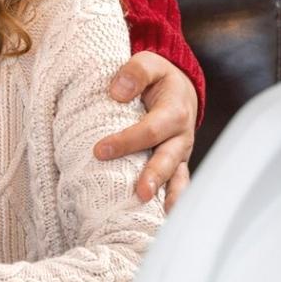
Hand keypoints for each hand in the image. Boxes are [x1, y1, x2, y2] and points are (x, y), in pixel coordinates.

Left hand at [96, 51, 198, 211]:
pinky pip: (179, 184)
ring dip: (167, 194)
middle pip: (168, 158)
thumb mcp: (149, 62)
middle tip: (140, 192)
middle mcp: (181, 136)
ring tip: (158, 213)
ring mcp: (180, 153)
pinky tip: (166, 219)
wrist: (179, 88)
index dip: (126, 141)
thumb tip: (117, 92)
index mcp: (174, 111)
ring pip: (177, 176)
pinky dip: (175, 201)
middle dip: (154, 175)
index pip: (149, 129)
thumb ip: (135, 72)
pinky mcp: (177, 164)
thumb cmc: (158, 78)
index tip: (99, 151)